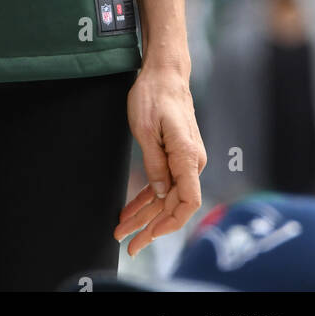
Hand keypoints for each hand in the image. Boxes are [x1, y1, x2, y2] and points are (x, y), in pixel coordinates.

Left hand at [114, 65, 205, 256]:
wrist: (164, 73)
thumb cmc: (154, 95)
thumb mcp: (146, 129)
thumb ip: (155, 163)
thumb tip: (159, 193)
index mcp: (187, 156)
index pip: (188, 202)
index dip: (170, 223)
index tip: (149, 235)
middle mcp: (192, 161)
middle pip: (174, 204)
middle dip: (150, 226)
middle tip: (127, 242)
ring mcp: (185, 159)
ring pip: (167, 196)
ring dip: (145, 215)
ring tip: (123, 229)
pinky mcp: (177, 155)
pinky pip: (164, 183)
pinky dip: (148, 197)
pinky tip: (131, 210)